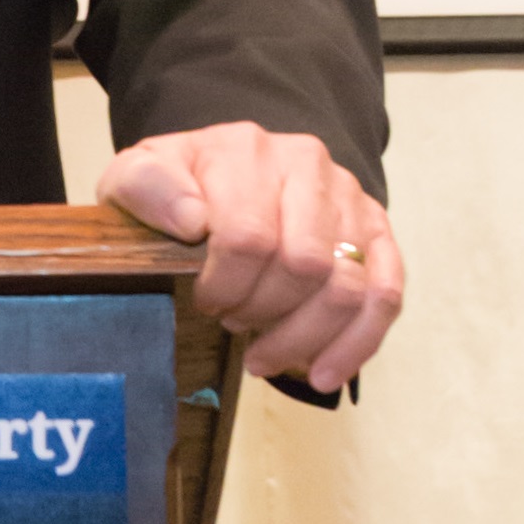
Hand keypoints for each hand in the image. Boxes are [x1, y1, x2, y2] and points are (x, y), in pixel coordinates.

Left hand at [96, 123, 404, 391]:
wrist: (222, 171)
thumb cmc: (178, 188)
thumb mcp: (137, 176)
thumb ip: (147, 186)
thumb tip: (191, 220)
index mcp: (248, 150)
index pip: (249, 235)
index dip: (225, 286)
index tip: (204, 303)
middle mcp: (308, 166)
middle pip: (304, 264)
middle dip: (263, 311)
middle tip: (232, 323)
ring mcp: (348, 199)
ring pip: (348, 286)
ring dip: (303, 338)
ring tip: (264, 357)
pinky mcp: (375, 232)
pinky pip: (385, 294)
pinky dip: (356, 344)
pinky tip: (322, 374)